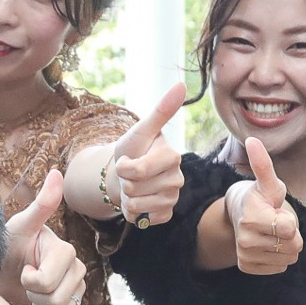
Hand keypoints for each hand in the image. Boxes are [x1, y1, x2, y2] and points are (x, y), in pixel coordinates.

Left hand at [11, 170, 87, 304]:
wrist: (3, 269)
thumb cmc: (8, 245)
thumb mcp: (20, 225)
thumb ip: (42, 204)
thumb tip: (56, 173)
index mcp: (65, 251)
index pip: (48, 280)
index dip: (29, 280)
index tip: (23, 266)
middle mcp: (77, 269)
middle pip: (55, 298)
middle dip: (33, 293)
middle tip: (25, 278)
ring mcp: (77, 288)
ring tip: (31, 290)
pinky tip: (38, 302)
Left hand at [103, 83, 184, 227]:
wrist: (124, 175)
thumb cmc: (132, 150)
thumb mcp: (140, 130)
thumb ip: (160, 111)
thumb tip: (181, 85)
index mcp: (173, 156)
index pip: (138, 170)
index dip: (124, 166)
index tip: (126, 160)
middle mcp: (178, 179)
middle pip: (134, 189)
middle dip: (124, 182)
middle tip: (130, 175)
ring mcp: (173, 199)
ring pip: (135, 205)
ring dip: (126, 197)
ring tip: (132, 186)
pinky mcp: (165, 215)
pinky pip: (141, 219)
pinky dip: (132, 212)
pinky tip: (137, 200)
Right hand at [221, 137, 301, 274]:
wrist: (238, 215)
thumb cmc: (260, 197)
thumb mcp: (268, 182)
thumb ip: (264, 165)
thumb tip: (253, 140)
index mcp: (252, 217)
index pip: (289, 230)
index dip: (290, 221)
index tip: (277, 211)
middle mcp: (245, 239)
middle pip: (292, 246)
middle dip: (291, 234)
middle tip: (276, 221)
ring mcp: (245, 255)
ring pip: (288, 258)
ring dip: (285, 246)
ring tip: (271, 232)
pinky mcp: (246, 266)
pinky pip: (279, 267)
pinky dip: (277, 257)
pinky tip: (267, 244)